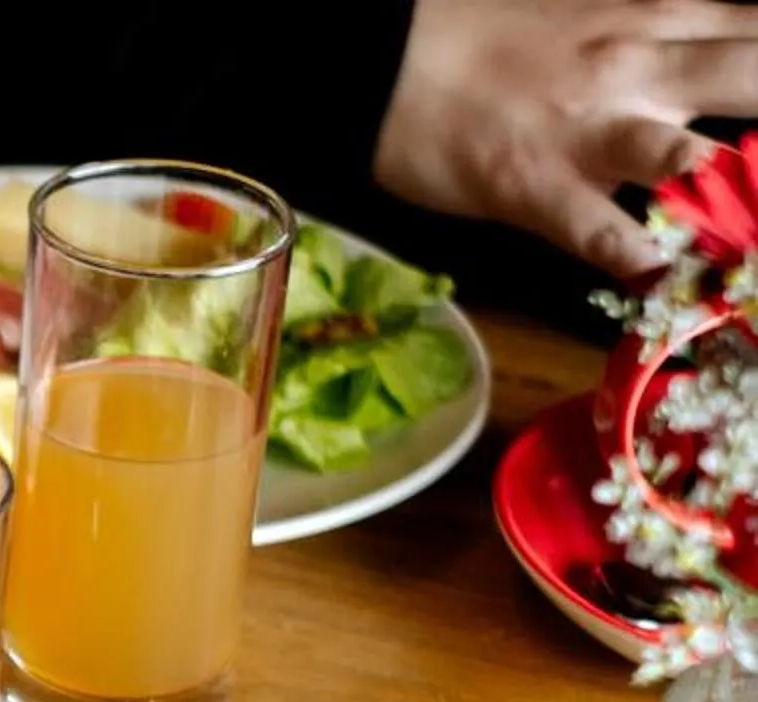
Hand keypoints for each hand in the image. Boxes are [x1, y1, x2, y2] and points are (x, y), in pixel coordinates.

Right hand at [373, 0, 757, 277]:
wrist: (380, 60)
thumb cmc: (479, 31)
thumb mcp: (590, 7)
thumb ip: (658, 29)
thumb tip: (713, 50)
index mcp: (655, 17)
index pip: (757, 30)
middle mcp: (640, 68)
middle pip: (753, 76)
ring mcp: (589, 133)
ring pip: (688, 159)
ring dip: (722, 189)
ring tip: (741, 231)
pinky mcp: (536, 189)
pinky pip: (601, 234)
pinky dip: (636, 261)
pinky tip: (659, 277)